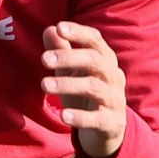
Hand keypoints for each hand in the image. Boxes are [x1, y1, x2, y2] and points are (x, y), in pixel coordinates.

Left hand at [42, 21, 126, 157]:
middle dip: (69, 57)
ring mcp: (114, 99)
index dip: (78, 32)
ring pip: (93, 87)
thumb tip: (49, 29)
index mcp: (105, 59)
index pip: (95, 40)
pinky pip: (97, 118)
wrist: (107, 129)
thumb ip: (62, 50)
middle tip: (44, 59)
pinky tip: (63, 115)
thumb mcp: (71, 72)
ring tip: (44, 84)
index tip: (59, 27)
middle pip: (94, 60)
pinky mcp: (112, 122)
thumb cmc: (85, 93)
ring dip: (68, 84)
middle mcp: (113, 76)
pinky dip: (80, 117)